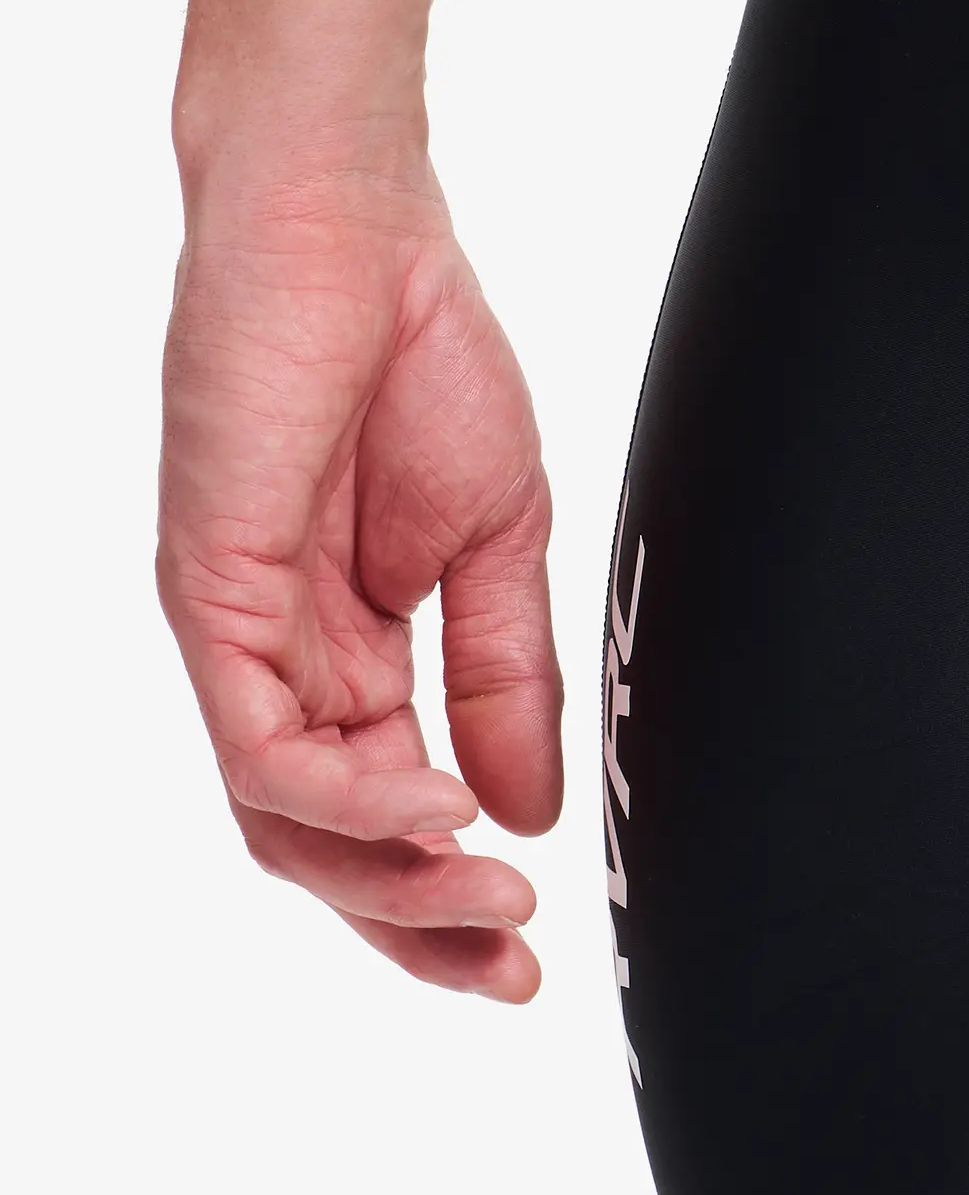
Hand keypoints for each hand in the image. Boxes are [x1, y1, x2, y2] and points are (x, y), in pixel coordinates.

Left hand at [158, 168, 562, 996]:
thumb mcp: (502, 541)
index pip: (382, 809)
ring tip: (487, 893)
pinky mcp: (210, 592)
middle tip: (509, 969)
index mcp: (348, 647)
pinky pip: (262, 739)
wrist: (355, 224)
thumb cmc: (422, 350)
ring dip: (387, 876)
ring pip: (282, 816)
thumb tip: (525, 808)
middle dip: (417, 924)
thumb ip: (505, 678)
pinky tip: (436, 806)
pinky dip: (348, 794)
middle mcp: (279, 657)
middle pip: (320, 843)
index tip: (531, 958)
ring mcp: (237, 630)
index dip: (450, 897)